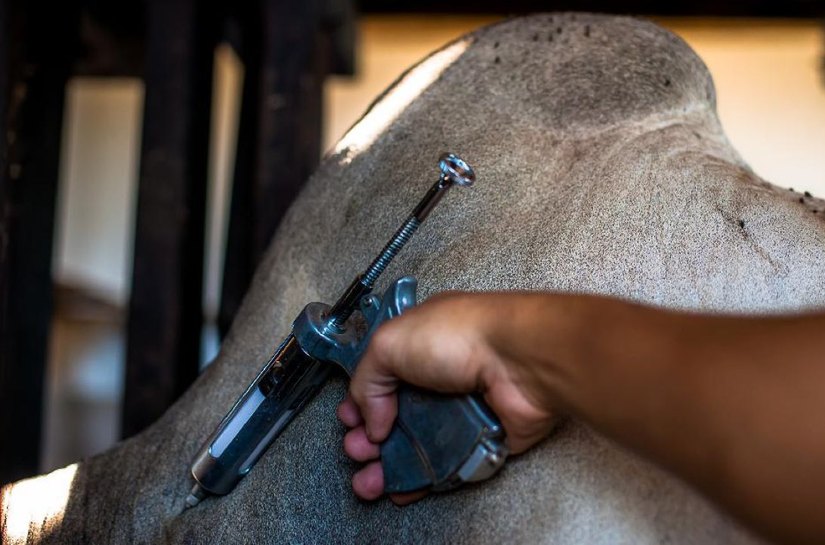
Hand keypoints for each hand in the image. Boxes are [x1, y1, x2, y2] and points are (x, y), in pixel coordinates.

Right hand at [337, 292, 557, 502]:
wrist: (521, 360)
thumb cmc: (464, 335)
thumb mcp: (390, 342)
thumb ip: (367, 380)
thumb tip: (369, 419)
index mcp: (419, 344)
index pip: (383, 376)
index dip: (362, 400)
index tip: (348, 421)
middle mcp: (441, 376)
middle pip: (397, 415)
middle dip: (370, 438)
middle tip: (357, 452)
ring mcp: (462, 409)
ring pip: (420, 445)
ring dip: (391, 465)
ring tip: (369, 481)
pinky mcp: (482, 438)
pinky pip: (449, 464)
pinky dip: (425, 480)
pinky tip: (402, 490)